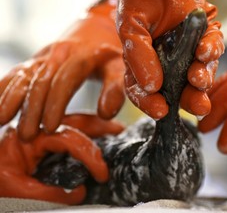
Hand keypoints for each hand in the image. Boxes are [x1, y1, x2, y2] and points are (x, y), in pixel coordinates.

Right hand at [0, 0, 124, 139]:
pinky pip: (17, 72)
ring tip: (0, 120)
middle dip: (32, 109)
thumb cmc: (109, 57)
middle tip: (26, 135)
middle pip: (42, 80)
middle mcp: (59, 53)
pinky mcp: (36, 61)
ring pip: (24, 75)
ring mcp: (45, 56)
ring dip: (11, 97)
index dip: (56, 103)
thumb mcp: (120, 69)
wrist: (95, 34)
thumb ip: (116, 89)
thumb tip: (105, 114)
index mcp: (82, 55)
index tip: (50, 127)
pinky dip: (4, 86)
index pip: (66, 79)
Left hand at [0, 113, 123, 203]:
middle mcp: (36, 129)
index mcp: (29, 137)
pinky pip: (68, 132)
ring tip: (115, 130)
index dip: (89, 155)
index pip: (67, 138)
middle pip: (74, 121)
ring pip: (73, 123)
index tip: (102, 174)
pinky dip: (85, 134)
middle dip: (100, 126)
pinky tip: (98, 137)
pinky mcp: (43, 142)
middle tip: (120, 131)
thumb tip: (80, 191)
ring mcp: (41, 133)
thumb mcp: (18, 193)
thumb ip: (50, 193)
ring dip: (95, 126)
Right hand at [117, 0, 223, 118]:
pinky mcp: (205, 35)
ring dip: (202, 79)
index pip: (145, 90)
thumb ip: (137, 55)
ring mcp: (187, 50)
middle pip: (179, 89)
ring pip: (199, 72)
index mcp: (144, 63)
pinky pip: (213, 46)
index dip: (150, 103)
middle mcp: (167, 61)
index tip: (160, 110)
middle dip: (189, 100)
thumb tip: (151, 86)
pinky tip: (204, 50)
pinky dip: (211, 50)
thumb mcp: (130, 25)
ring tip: (199, 79)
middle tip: (198, 108)